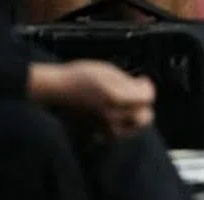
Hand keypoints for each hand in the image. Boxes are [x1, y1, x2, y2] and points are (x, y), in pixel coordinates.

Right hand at [28, 60, 154, 138]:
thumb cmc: (80, 76)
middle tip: (138, 95)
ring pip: (133, 129)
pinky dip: (122, 126)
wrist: (55, 90)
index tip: (142, 80)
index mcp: (117, 97)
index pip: (147, 98)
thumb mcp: (109, 71)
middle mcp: (112, 115)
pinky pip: (118, 134)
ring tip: (128, 105)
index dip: (147, 87)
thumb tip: (142, 86)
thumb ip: (129, 82)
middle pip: (144, 118)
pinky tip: (117, 115)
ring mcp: (104, 127)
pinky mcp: (96, 133)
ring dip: (135, 117)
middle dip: (145, 105)